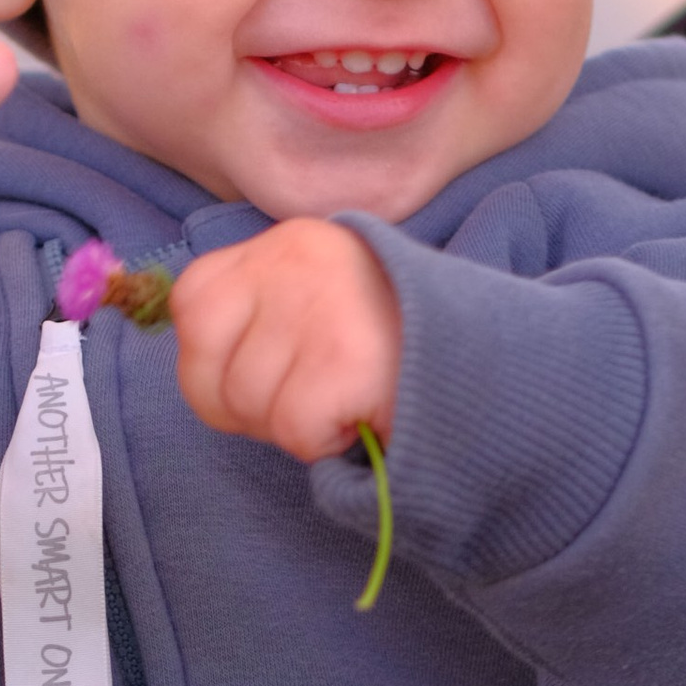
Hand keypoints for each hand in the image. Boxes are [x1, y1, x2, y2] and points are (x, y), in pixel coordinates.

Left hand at [170, 218, 401, 462]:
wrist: (492, 363)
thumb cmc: (393, 347)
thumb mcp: (316, 303)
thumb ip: (255, 318)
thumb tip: (199, 373)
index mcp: (284, 243)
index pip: (192, 306)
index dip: (214, 362)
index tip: (270, 372)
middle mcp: (295, 260)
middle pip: (206, 371)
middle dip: (250, 408)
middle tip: (314, 395)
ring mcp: (319, 306)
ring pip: (248, 406)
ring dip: (292, 426)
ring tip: (346, 398)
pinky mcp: (345, 360)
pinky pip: (293, 431)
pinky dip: (324, 442)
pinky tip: (362, 413)